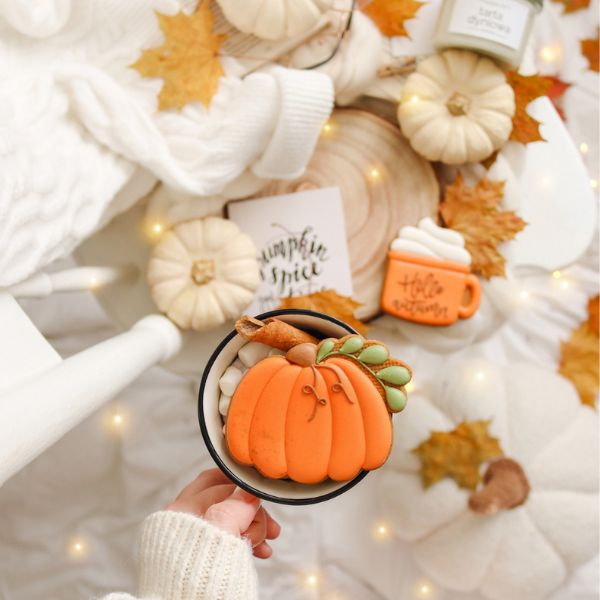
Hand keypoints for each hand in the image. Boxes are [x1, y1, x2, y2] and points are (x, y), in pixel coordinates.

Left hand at [166, 468, 280, 558]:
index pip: (219, 481)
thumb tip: (250, 491)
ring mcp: (189, 539)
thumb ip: (236, 507)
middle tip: (269, 529)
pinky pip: (227, 540)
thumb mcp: (223, 534)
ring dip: (252, 529)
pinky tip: (260, 552)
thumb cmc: (198, 581)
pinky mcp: (198, 556)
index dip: (245, 489)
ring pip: (230, 521)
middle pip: (226, 500)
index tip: (263, 498)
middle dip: (252, 513)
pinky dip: (243, 542)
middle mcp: (182, 522)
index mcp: (182, 511)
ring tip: (265, 544)